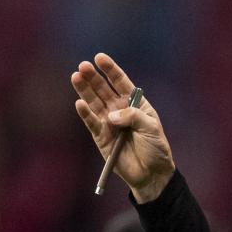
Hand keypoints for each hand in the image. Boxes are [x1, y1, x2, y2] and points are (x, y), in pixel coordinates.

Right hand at [70, 53, 173, 202]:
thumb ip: (133, 117)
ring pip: (94, 103)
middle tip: (83, 66)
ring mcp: (108, 123)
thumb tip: (111, 115)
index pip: (120, 82)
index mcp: (134, 103)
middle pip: (103, 90)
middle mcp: (119, 110)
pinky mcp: (101, 137)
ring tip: (76, 77)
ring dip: (85, 90)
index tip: (100, 58)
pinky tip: (79, 103)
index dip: (110, 70)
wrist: (151, 174)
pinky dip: (85, 113)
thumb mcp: (151, 128)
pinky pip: (91, 123)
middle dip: (93, 77)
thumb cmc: (155, 148)